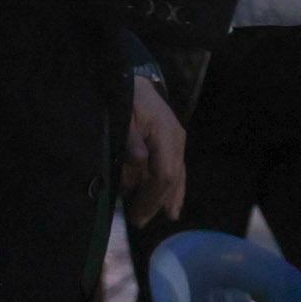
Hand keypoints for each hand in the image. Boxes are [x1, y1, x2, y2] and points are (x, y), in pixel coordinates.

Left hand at [121, 77, 184, 228]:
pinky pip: (176, 169)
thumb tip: (140, 161)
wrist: (132, 80)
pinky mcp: (173, 143)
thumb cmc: (125, 98)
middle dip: (157, 202)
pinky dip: (174, 188)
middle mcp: (176, 139)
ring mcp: (177, 141)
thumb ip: (129, 138)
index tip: (136, 214)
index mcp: (164, 133)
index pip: (163, 174)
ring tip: (165, 217)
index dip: (151, 197)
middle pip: (172, 178)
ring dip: (169, 198)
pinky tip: (172, 204)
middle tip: (139, 222)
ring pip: (178, 175)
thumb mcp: (122, 115)